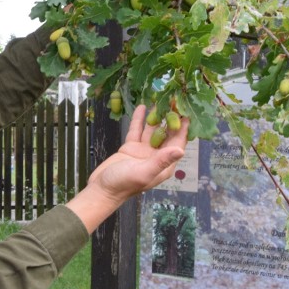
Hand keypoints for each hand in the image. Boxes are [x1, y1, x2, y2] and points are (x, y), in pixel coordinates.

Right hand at [66, 105, 187, 233]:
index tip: (186, 112)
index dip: (182, 128)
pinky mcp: (131, 147)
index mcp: (164, 164)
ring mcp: (143, 151)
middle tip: (174, 101)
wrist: (102, 188)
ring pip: (152, 130)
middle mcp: (156, 156)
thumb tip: (181, 150)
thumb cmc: (124, 184)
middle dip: (170, 119)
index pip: (177, 143)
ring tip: (161, 100)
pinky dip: (140, 119)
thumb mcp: (143, 172)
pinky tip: (143, 107)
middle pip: (166, 134)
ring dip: (156, 116)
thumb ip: (161, 161)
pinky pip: (137, 130)